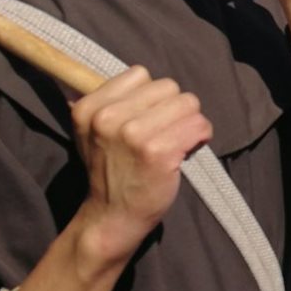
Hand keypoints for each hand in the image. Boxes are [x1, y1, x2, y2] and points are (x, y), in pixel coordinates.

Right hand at [70, 67, 212, 263]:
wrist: (112, 217)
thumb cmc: (111, 170)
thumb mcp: (93, 131)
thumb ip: (110, 101)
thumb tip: (138, 74)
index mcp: (89, 107)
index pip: (140, 74)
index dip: (151, 96)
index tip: (148, 117)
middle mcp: (107, 118)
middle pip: (168, 86)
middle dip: (173, 108)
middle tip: (165, 132)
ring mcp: (133, 134)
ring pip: (188, 102)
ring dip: (189, 121)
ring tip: (177, 140)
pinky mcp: (158, 152)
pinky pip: (198, 125)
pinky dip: (200, 135)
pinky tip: (187, 149)